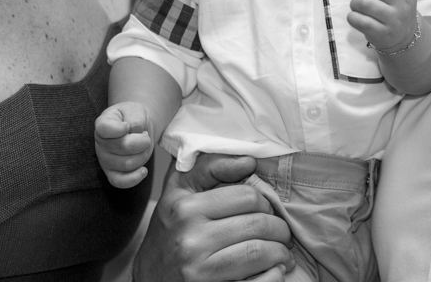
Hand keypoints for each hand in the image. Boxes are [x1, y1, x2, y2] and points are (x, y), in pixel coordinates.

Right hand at [94, 101, 154, 187]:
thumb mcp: (136, 109)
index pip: (105, 129)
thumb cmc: (133, 118)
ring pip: (127, 164)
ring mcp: (105, 160)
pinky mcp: (112, 174)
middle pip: (124, 147)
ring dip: (143, 155)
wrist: (137, 129)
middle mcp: (100, 143)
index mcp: (102, 124)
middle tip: (145, 135)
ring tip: (142, 147)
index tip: (128, 125)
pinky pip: (120, 182)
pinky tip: (143, 170)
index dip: (120, 129)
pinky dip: (134, 178)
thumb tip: (134, 131)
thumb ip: (135, 118)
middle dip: (142, 141)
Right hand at [133, 154, 291, 281]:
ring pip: (260, 253)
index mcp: (186, 209)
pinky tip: (275, 271)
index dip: (265, 202)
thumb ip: (210, 167)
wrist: (148, 278)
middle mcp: (191, 240)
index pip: (247, 197)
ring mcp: (199, 271)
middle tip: (282, 233)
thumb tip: (249, 160)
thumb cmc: (169, 230)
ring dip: (281, 252)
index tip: (267, 210)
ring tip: (282, 252)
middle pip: (257, 225)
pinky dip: (273, 276)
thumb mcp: (179, 191)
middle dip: (279, 229)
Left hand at [349, 0, 418, 53]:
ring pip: (363, 2)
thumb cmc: (395, 6)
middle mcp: (402, 1)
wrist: (405, 35)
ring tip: (357, 5)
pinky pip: (359, 21)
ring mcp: (394, 18)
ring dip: (354, 3)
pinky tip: (356, 16)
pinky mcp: (383, 33)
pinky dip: (352, 17)